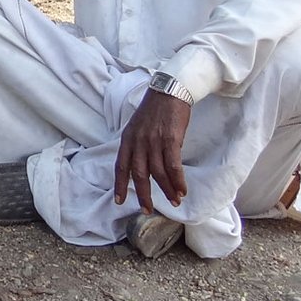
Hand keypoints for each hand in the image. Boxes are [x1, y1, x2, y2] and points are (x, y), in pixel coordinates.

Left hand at [114, 90, 191, 212]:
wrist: (169, 91)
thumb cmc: (155, 110)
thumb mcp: (138, 126)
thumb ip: (137, 145)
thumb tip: (140, 165)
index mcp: (128, 138)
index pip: (120, 165)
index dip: (119, 184)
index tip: (118, 201)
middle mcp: (138, 141)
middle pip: (138, 173)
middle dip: (143, 194)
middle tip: (147, 209)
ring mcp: (154, 141)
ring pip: (158, 173)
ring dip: (166, 189)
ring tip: (174, 200)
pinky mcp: (170, 139)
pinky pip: (173, 165)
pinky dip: (177, 180)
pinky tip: (182, 190)